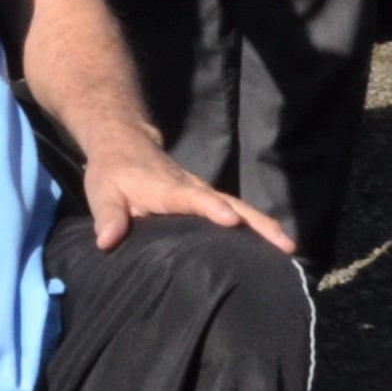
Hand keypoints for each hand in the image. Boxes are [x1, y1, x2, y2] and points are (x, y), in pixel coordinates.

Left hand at [82, 135, 293, 255]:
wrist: (126, 143)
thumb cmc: (113, 171)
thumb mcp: (101, 191)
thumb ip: (107, 215)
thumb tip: (107, 242)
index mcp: (167, 187)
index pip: (192, 197)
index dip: (210, 208)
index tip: (230, 220)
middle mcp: (192, 188)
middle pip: (230, 203)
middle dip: (256, 222)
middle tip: (282, 242)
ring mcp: (204, 192)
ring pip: (240, 207)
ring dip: (264, 226)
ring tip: (289, 247)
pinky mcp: (208, 199)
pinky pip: (237, 212)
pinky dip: (257, 226)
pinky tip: (275, 246)